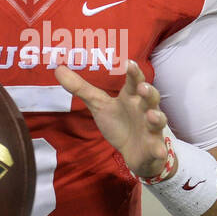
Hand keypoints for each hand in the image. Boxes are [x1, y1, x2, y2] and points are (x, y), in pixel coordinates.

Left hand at [54, 59, 170, 179]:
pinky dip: (159, 149)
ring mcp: (152, 128)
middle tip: (143, 87)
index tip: (128, 63)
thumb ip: (81, 88)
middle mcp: (145, 109)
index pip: (134, 81)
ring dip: (157, 117)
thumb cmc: (119, 123)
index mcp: (132, 97)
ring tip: (152, 115)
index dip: (133, 72)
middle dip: (148, 91)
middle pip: (150, 97)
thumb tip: (58, 69)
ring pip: (158, 120)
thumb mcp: (99, 105)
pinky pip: (158, 147)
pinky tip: (159, 150)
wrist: (134, 152)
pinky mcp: (154, 147)